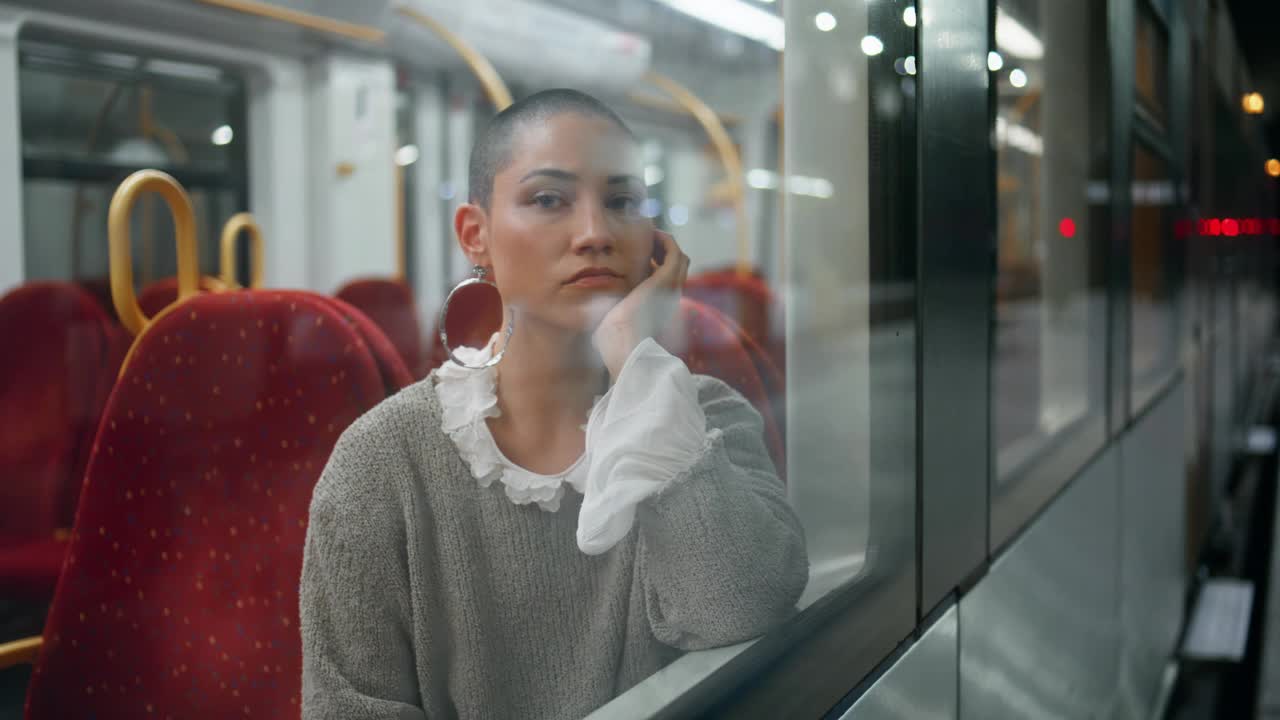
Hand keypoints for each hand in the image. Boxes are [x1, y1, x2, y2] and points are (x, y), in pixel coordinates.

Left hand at [592, 230, 688, 381]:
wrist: (622, 343)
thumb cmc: (613, 338)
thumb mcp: (614, 321)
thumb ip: (611, 311)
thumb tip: (593, 309)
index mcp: (661, 308)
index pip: (667, 281)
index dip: (656, 267)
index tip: (638, 260)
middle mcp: (671, 297)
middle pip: (678, 267)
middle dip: (663, 253)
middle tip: (645, 245)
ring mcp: (672, 287)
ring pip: (679, 258)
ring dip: (664, 245)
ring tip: (647, 237)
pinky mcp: (667, 279)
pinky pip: (673, 250)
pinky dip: (664, 240)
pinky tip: (648, 235)